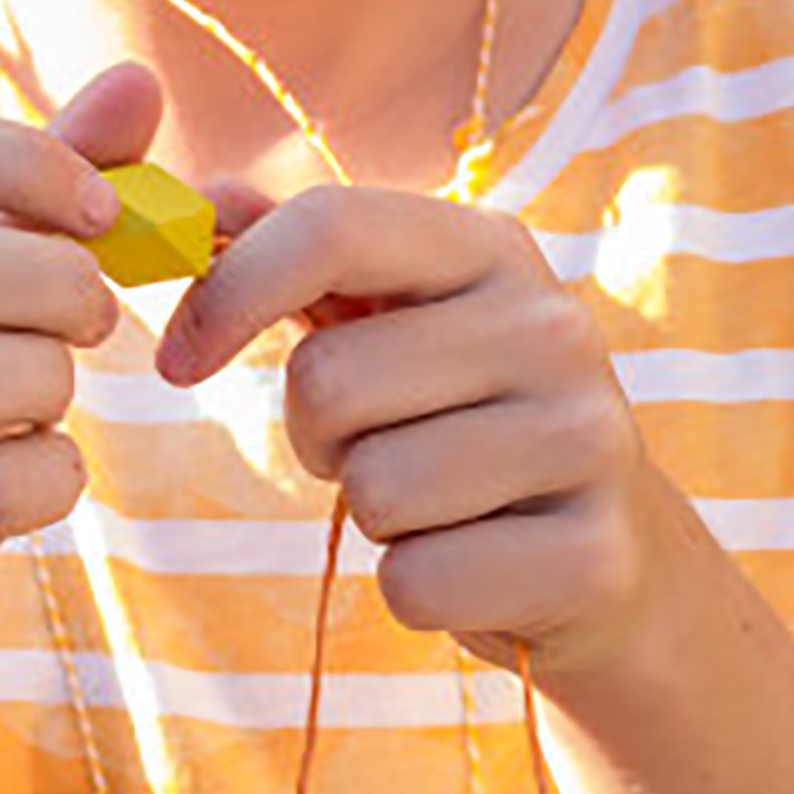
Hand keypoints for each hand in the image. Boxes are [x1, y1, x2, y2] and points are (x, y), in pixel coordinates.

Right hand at [0, 61, 162, 656]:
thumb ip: (39, 177)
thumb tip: (140, 79)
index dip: (40, 166)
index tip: (98, 211)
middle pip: (15, 271)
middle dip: (69, 294)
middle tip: (70, 318)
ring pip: (36, 374)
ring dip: (49, 393)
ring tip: (1, 403)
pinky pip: (36, 475)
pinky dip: (45, 480)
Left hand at [154, 182, 658, 679]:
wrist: (614, 563)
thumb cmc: (474, 433)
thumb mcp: (403, 327)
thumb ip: (308, 259)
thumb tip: (204, 201)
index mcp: (496, 253)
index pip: (333, 226)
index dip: (227, 292)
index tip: (179, 358)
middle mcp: (555, 331)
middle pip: (330, 382)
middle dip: (320, 440)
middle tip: (379, 454)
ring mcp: (589, 442)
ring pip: (375, 492)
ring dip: (376, 522)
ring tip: (439, 511)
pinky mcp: (593, 557)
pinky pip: (419, 583)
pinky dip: (418, 592)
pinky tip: (474, 571)